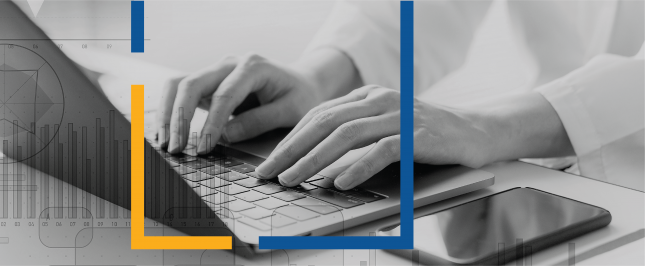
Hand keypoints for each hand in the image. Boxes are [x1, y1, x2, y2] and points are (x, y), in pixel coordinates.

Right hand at [156, 54, 324, 153]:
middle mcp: (229, 64)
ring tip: (166, 143)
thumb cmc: (299, 96)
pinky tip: (166, 133)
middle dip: (180, 118)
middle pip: (192, 84)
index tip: (204, 148)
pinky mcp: (208, 83)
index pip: (223, 95)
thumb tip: (225, 136)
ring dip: (168, 113)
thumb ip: (259, 121)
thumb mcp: (291, 111)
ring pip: (179, 84)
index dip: (211, 123)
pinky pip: (180, 91)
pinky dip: (169, 110)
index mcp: (252, 66)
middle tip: (177, 149)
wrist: (302, 82)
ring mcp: (216, 71)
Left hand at [254, 85, 494, 189]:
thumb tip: (312, 163)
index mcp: (366, 97)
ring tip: (294, 180)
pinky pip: (382, 150)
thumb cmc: (425, 136)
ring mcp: (399, 115)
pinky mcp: (419, 135)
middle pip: (324, 123)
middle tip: (270, 173)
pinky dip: (358, 168)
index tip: (269, 162)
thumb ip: (354, 135)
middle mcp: (379, 100)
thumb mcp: (384, 128)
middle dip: (292, 150)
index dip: (290, 139)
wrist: (478, 131)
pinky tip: (339, 183)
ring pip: (346, 135)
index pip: (317, 115)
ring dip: (314, 160)